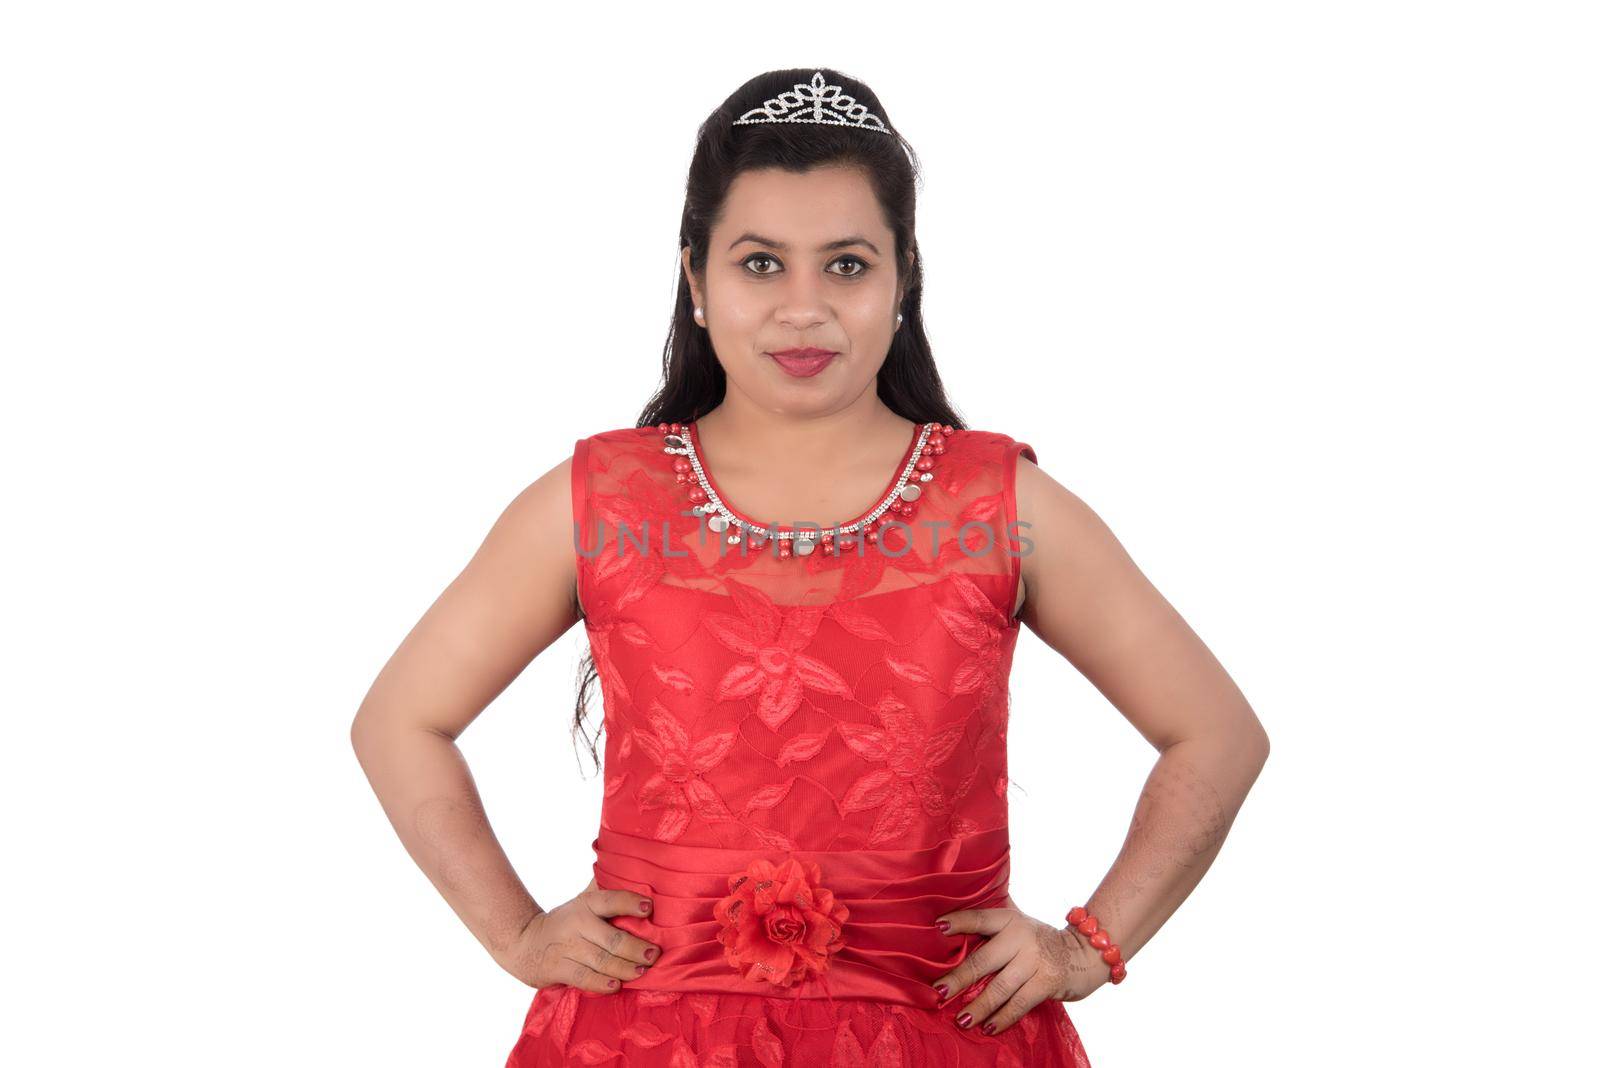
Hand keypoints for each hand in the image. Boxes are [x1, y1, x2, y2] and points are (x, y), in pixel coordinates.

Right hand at [495, 876, 660, 991]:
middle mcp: (577, 923)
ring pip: (602, 960)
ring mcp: (567, 947)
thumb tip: (638, 875)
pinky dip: (601, 983)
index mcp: (586, 904)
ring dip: (625, 968)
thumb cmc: (567, 922)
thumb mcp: (582, 902)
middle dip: (636, 948)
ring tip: (642, 971)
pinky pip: (583, 978)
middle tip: (653, 955)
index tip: (649, 908)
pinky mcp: (557, 968)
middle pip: (612, 939)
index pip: (611, 900)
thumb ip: (605, 891)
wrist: (524, 942)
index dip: (630, 903)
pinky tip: (615, 985)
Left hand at [931, 904, 1107, 1035]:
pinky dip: (1002, 1018)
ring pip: (1000, 987)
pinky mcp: (1048, 981)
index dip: (959, 921)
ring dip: (979, 1007)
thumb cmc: (1040, 942)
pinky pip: (1019, 1004)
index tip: (938, 927)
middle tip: (939, 992)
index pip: (980, 918)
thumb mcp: (1019, 926)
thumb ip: (993, 930)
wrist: (1086, 953)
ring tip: (962, 1020)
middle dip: (959, 978)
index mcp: (1010, 919)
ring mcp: (1036, 959)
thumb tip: (949, 935)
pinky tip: (988, 1028)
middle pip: (984, 959)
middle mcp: (1021, 936)